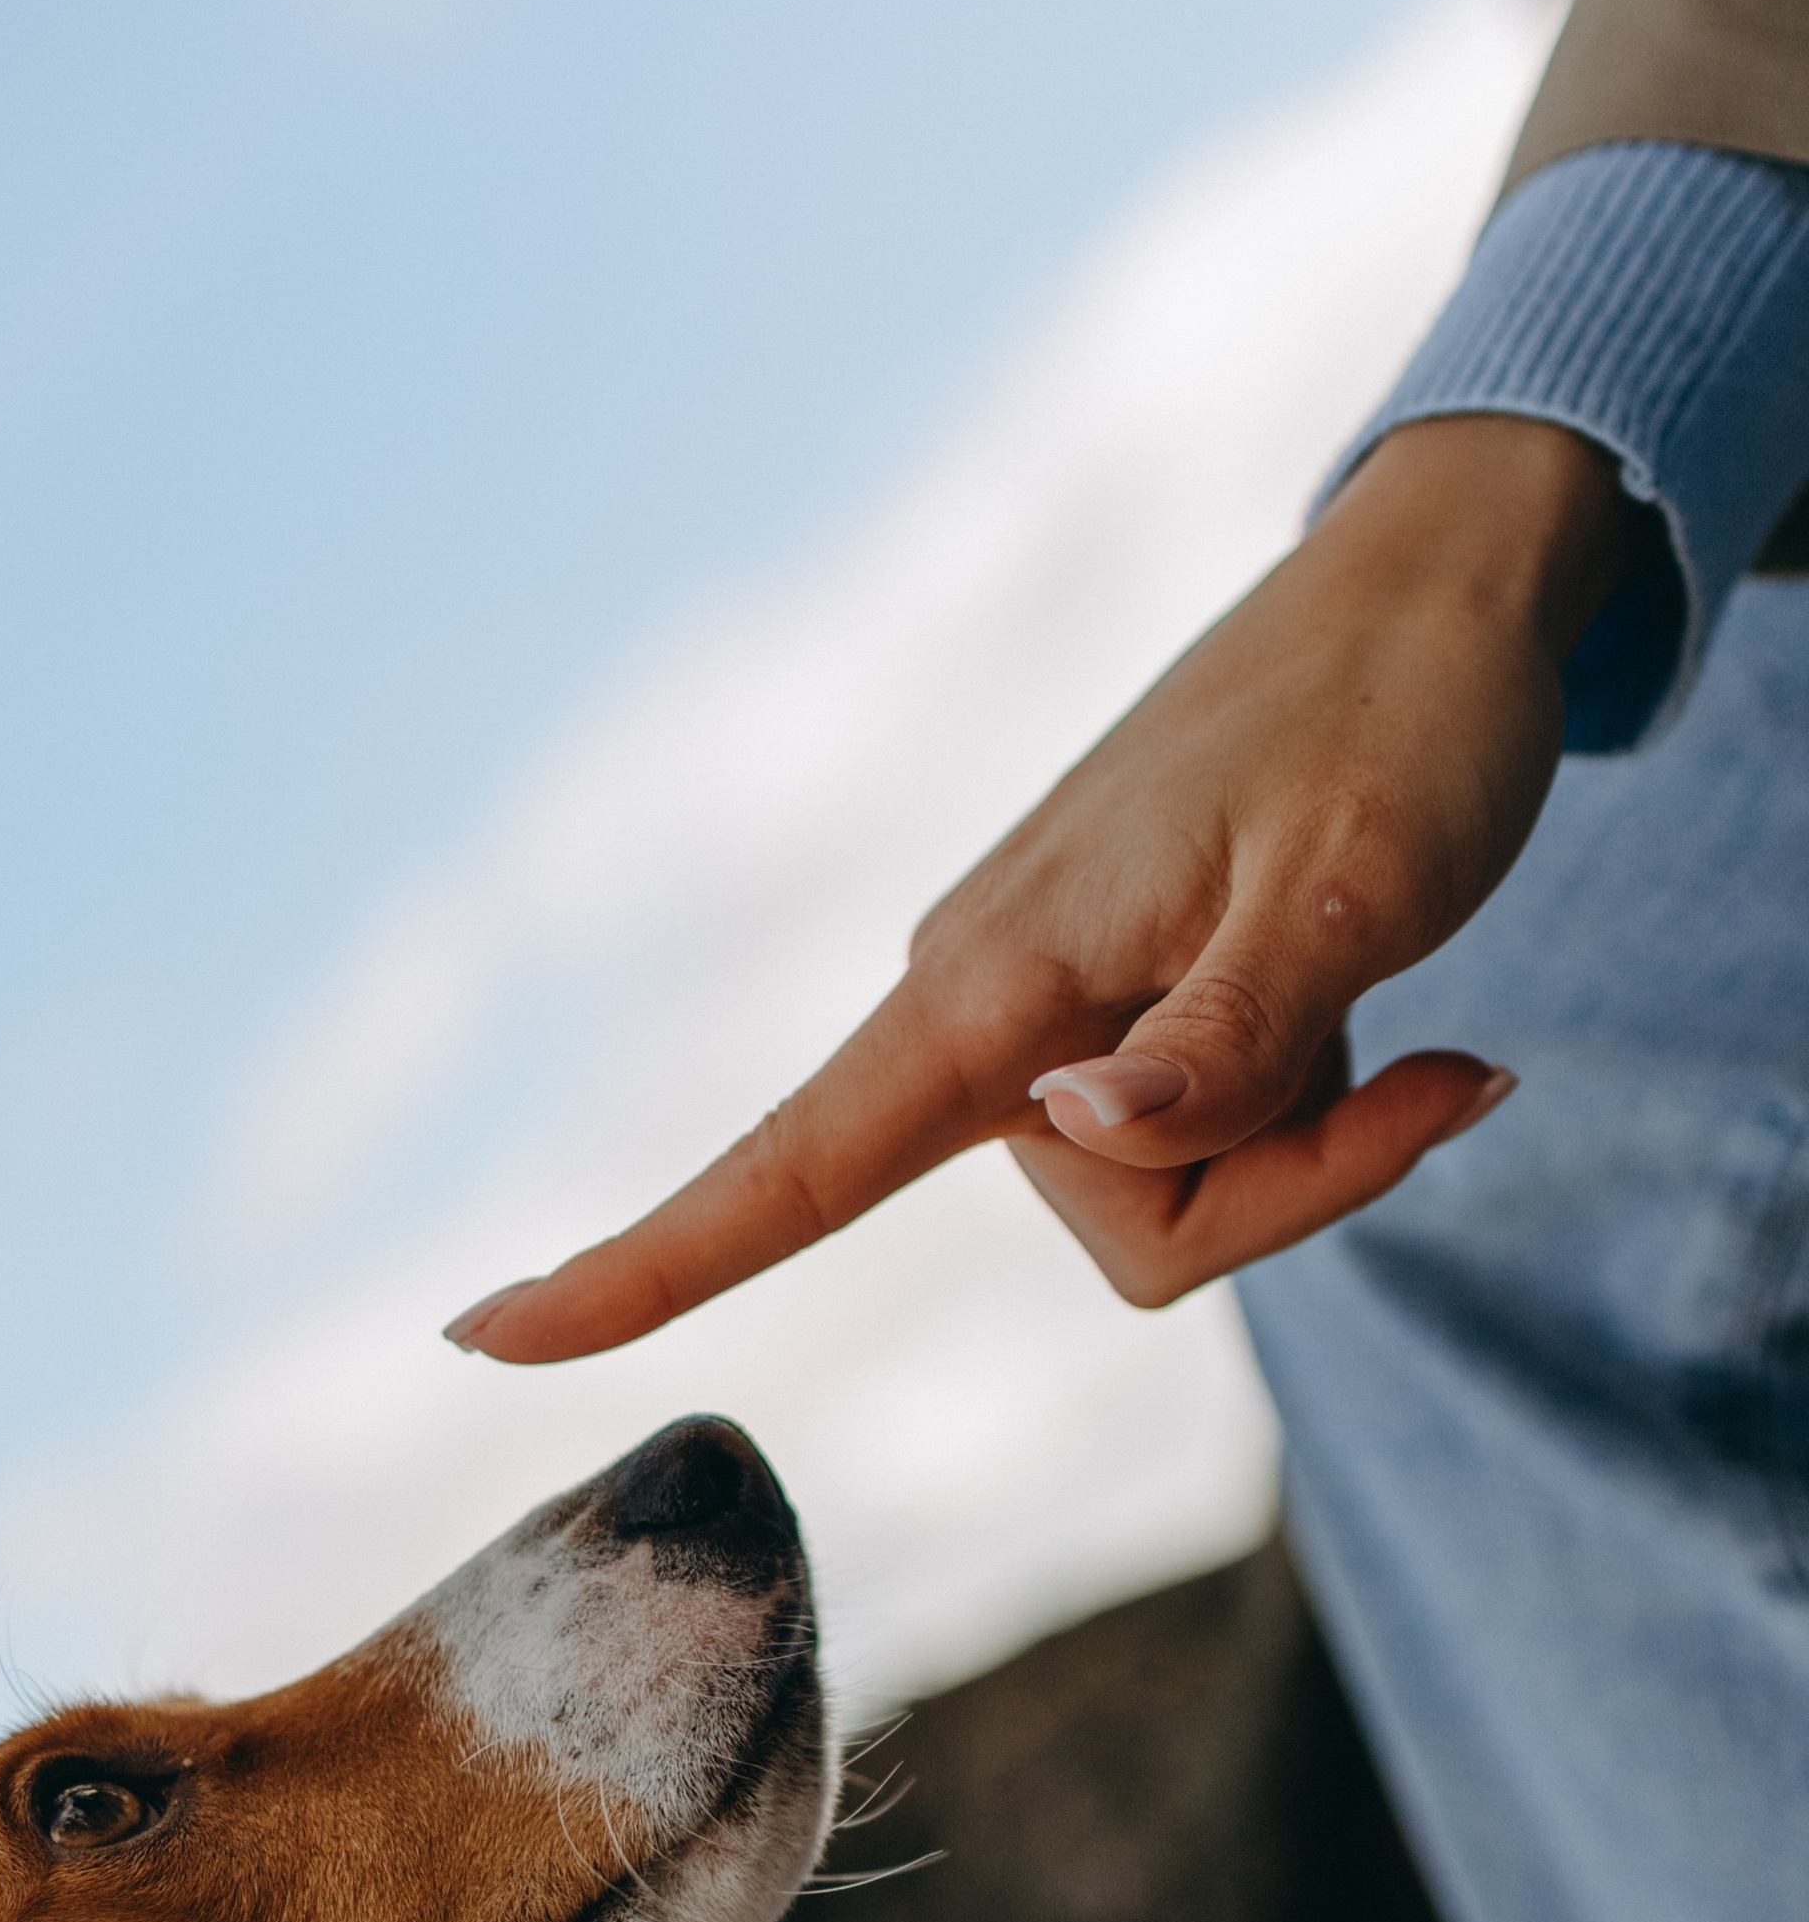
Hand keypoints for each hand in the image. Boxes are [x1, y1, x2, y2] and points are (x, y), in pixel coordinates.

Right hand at [444, 413, 1633, 1354]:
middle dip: (1292, 1183)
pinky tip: (1387, 1004)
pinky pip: (1205, 1140)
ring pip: (1178, 1195)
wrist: (1441, 585)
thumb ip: (1219, 1048)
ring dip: (1316, 1135)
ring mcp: (1055, 1015)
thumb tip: (1074, 1141)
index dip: (636, 1269)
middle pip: (1126, 1225)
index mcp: (994, 982)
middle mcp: (993, 1009)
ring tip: (1386, 994)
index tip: (481, 1336)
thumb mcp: (1350, 893)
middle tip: (1432, 1066)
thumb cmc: (1399, 720)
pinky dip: (1318, 1103)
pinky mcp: (1117, 1013)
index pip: (785, 1166)